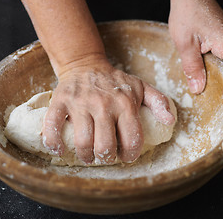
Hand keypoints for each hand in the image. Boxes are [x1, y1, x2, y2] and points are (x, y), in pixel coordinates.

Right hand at [41, 59, 174, 163]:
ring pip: (82, 142)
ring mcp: (80, 103)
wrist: (85, 64)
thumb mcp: (140, 87)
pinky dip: (53, 143)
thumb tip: (169, 121)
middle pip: (105, 145)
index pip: (131, 139)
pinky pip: (53, 126)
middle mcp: (103, 104)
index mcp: (125, 103)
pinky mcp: (61, 101)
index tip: (125, 156)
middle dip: (106, 157)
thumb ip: (158, 102)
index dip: (130, 154)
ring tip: (88, 156)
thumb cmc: (115, 81)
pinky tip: (60, 149)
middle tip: (105, 156)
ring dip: (85, 156)